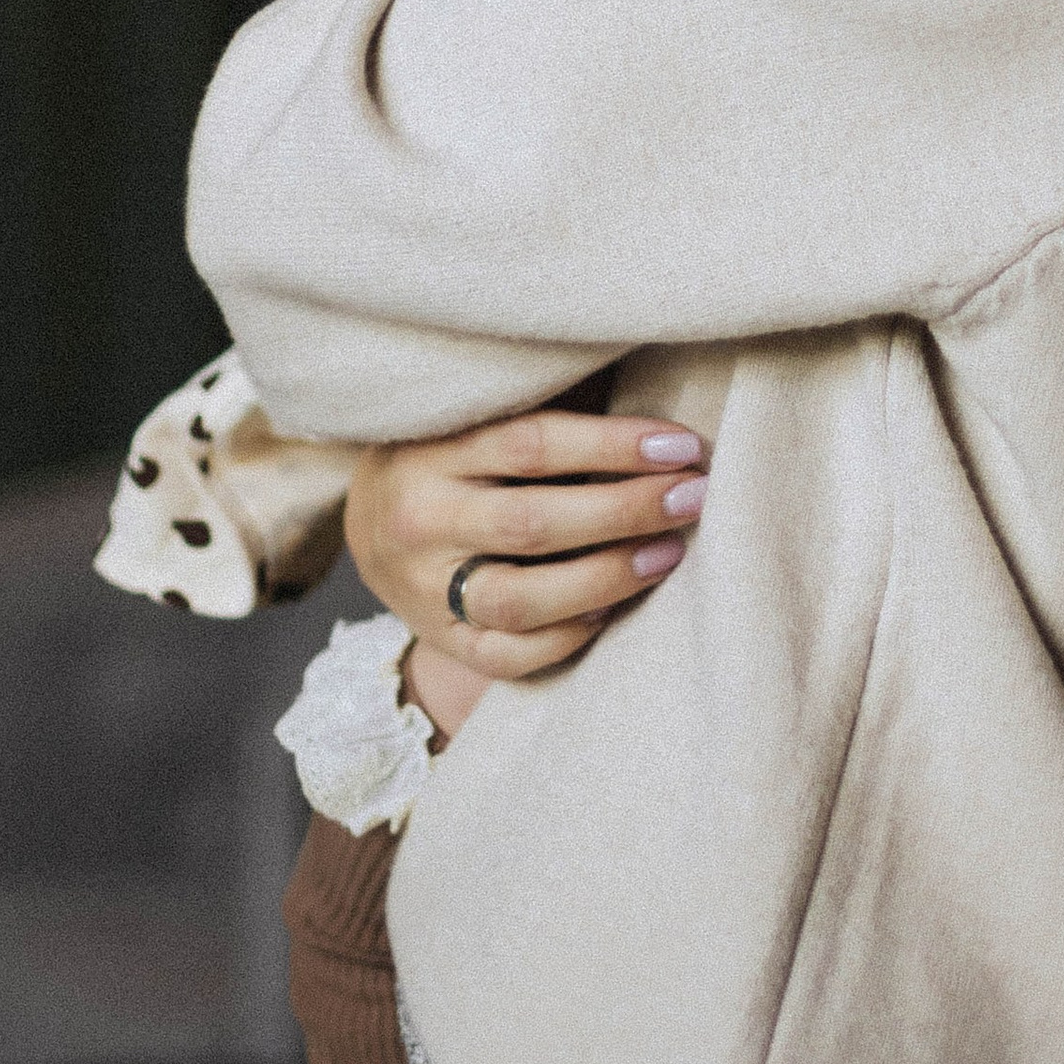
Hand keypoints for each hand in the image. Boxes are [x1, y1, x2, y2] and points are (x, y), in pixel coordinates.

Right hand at [344, 411, 709, 680]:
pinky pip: (511, 655)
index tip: (681, 445)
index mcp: (429, 452)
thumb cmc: (455, 457)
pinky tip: (615, 605)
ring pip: (520, 599)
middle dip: (624, 510)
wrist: (370, 526)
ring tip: (668, 552)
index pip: (531, 445)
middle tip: (692, 497)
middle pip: (531, 524)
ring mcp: (424, 590)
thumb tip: (650, 410)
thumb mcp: (476, 419)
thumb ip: (546, 409)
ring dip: (607, 577)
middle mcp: (420, 522)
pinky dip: (570, 634)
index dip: (614, 445)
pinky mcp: (443, 640)